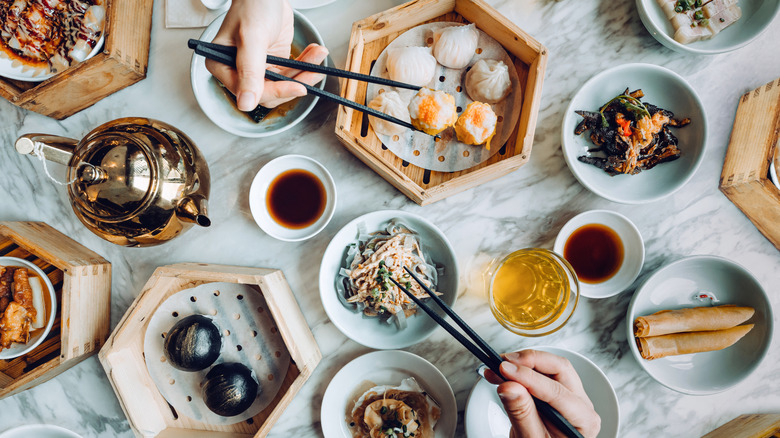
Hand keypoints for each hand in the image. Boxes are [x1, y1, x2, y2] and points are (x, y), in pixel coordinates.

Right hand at [206, 0, 328, 109]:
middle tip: (313, 71)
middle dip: (295, 82)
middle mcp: (238, 71)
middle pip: (269, 93)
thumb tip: (245, 103)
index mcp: (222, 66)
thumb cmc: (252, 4)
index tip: (298, 87)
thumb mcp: (252, 37)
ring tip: (318, 55)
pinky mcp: (274, 63)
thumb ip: (249, 70)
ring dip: (305, 72)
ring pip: (284, 84)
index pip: (250, 93)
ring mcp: (258, 68)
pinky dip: (306, 64)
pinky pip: (292, 73)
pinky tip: (315, 53)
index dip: (276, 92)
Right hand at [484, 350, 600, 437]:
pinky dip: (520, 370)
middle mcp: (581, 404)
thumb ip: (522, 414)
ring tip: (497, 368)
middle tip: (503, 364)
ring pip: (550, 366)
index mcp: (583, 420)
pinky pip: (540, 372)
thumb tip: (510, 386)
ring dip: (523, 363)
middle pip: (559, 369)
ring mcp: (569, 396)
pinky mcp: (554, 392)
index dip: (529, 378)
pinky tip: (501, 373)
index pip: (557, 392)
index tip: (505, 371)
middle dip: (529, 361)